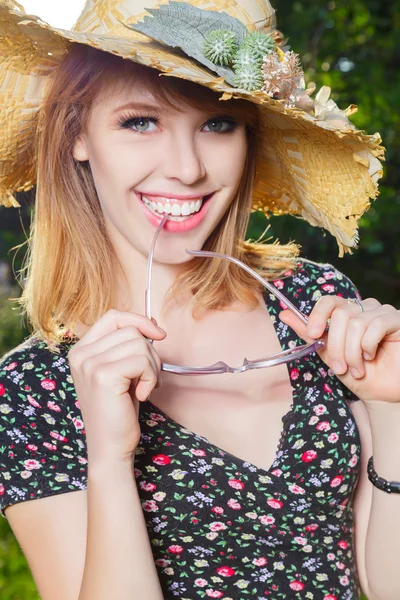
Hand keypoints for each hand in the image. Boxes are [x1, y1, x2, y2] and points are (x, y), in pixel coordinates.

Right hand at [67, 309, 165, 464]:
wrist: (110, 446)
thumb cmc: (119, 410)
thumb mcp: (121, 370)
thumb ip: (128, 346)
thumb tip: (152, 324)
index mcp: (81, 350)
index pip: (113, 316)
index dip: (138, 320)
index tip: (158, 335)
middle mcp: (80, 354)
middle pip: (131, 330)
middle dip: (150, 353)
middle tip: (148, 378)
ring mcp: (90, 364)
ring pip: (140, 344)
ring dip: (152, 367)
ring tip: (144, 387)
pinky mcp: (104, 376)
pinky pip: (142, 361)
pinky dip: (151, 378)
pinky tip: (142, 395)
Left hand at [279, 296, 399, 403]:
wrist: (383, 394)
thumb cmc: (359, 374)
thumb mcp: (328, 355)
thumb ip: (310, 334)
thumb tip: (284, 314)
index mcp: (347, 313)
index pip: (329, 301)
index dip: (317, 315)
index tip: (313, 334)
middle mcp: (364, 308)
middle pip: (340, 315)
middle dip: (336, 346)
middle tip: (340, 368)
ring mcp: (382, 312)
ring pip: (356, 323)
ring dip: (352, 352)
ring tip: (357, 369)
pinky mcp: (396, 320)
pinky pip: (375, 326)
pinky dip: (368, 346)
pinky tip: (371, 356)